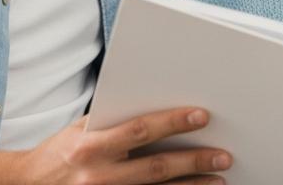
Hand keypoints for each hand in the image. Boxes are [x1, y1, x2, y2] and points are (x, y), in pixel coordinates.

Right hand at [17, 108, 232, 184]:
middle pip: (156, 168)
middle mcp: (98, 176)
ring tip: (218, 180)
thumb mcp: (81, 129)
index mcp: (90, 146)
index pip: (139, 131)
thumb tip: (157, 106)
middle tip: (223, 156)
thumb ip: (114, 121)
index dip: (172, 122)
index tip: (202, 116)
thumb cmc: (60, 153)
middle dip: (193, 161)